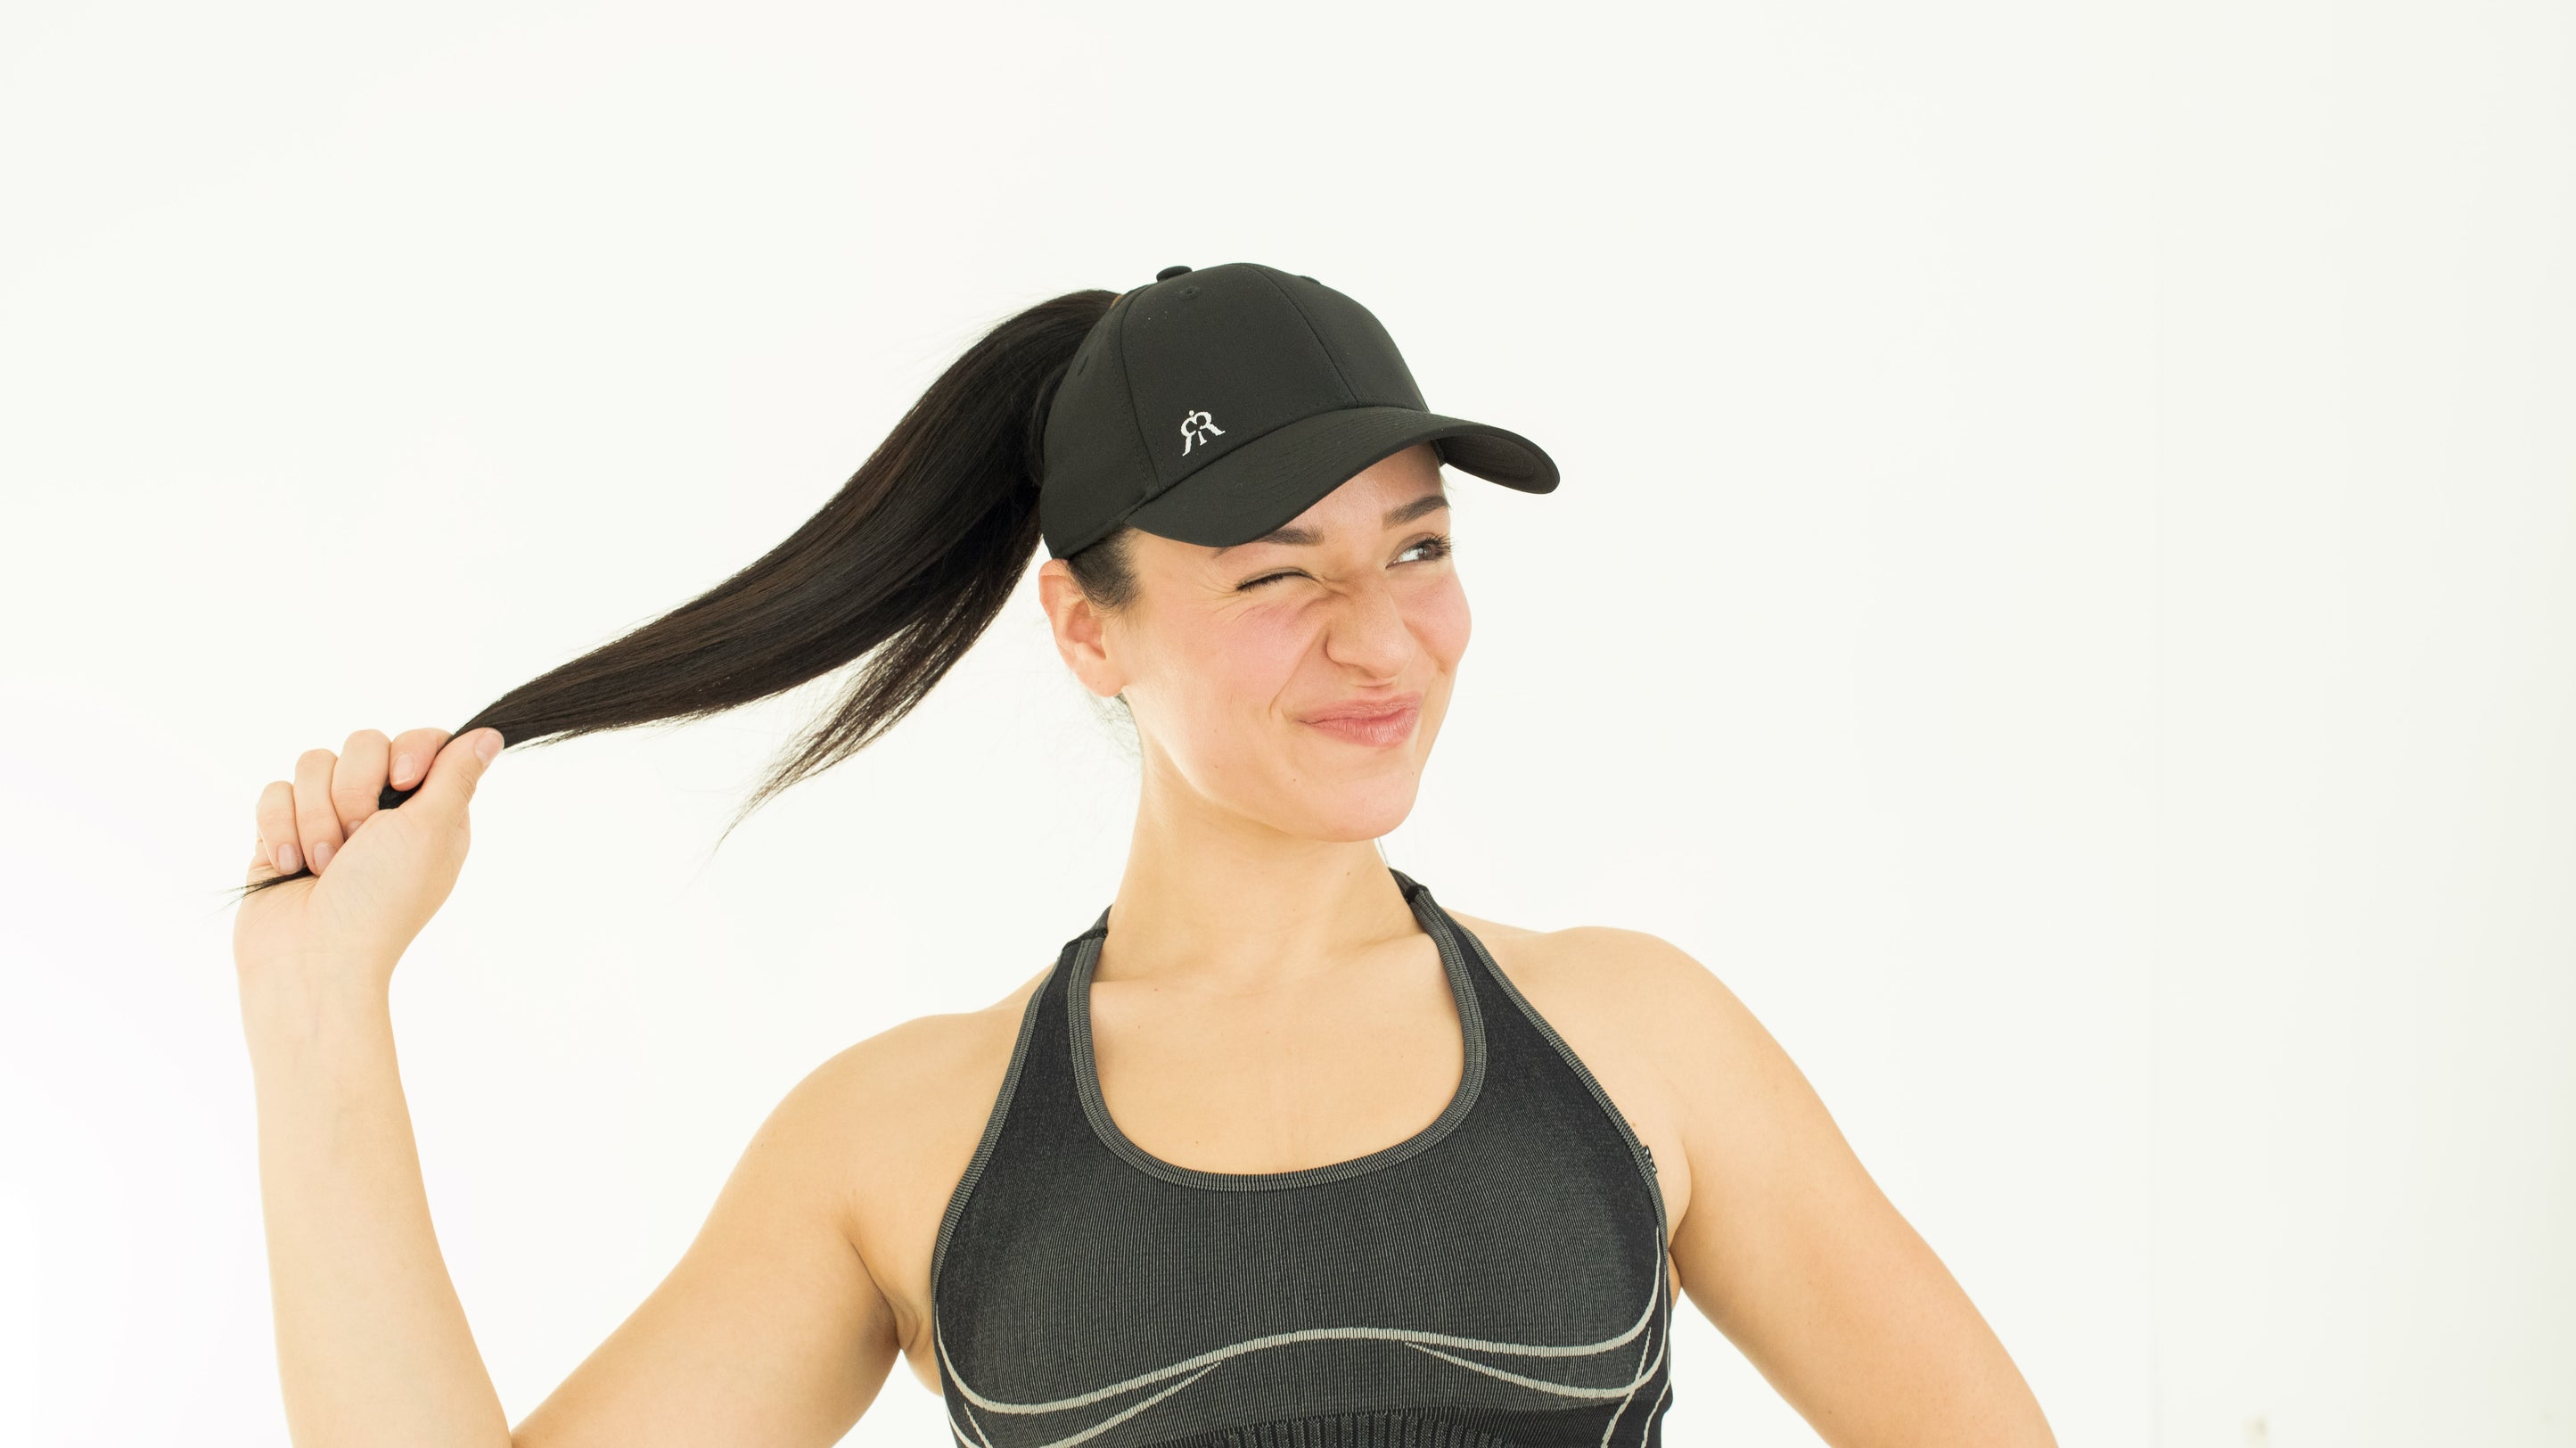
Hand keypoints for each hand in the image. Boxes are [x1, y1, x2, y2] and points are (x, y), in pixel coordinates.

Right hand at [233, 726, 504, 997]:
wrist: (310, 957)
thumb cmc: (379, 901)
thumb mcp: (431, 832)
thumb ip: (456, 776)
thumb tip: (490, 736)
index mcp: (429, 812)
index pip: (424, 741)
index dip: (408, 750)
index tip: (402, 782)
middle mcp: (382, 812)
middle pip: (363, 743)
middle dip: (353, 792)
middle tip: (358, 841)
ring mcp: (329, 819)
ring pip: (313, 763)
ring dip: (315, 817)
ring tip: (324, 865)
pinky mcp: (284, 831)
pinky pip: (274, 791)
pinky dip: (280, 828)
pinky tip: (290, 865)